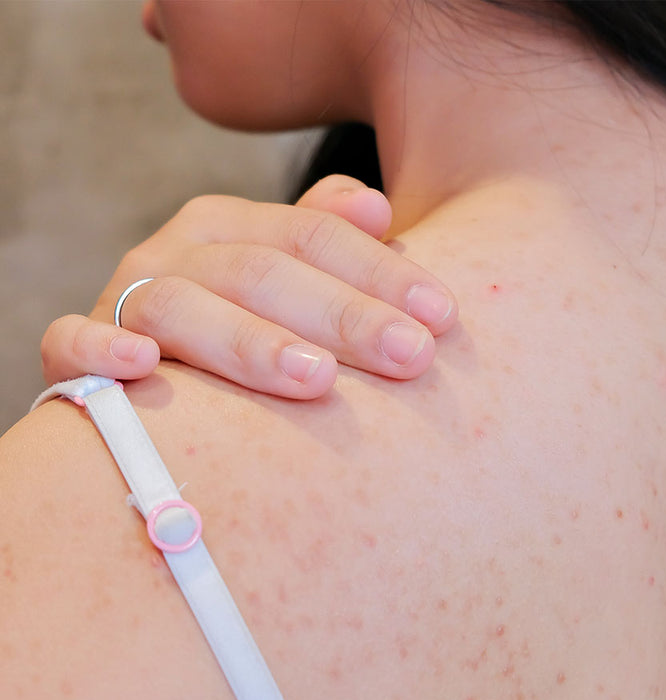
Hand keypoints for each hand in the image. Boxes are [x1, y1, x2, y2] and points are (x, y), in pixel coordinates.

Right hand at [40, 176, 456, 397]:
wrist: (155, 370)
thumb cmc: (252, 327)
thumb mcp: (296, 276)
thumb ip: (336, 241)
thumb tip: (376, 206)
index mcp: (236, 225)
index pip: (317, 236)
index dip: (383, 274)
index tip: (444, 316)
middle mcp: (180, 251)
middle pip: (265, 272)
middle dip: (344, 315)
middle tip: (410, 356)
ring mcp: (125, 296)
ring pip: (183, 307)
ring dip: (251, 342)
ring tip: (316, 378)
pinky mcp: (73, 352)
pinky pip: (71, 343)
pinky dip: (100, 348)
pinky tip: (144, 364)